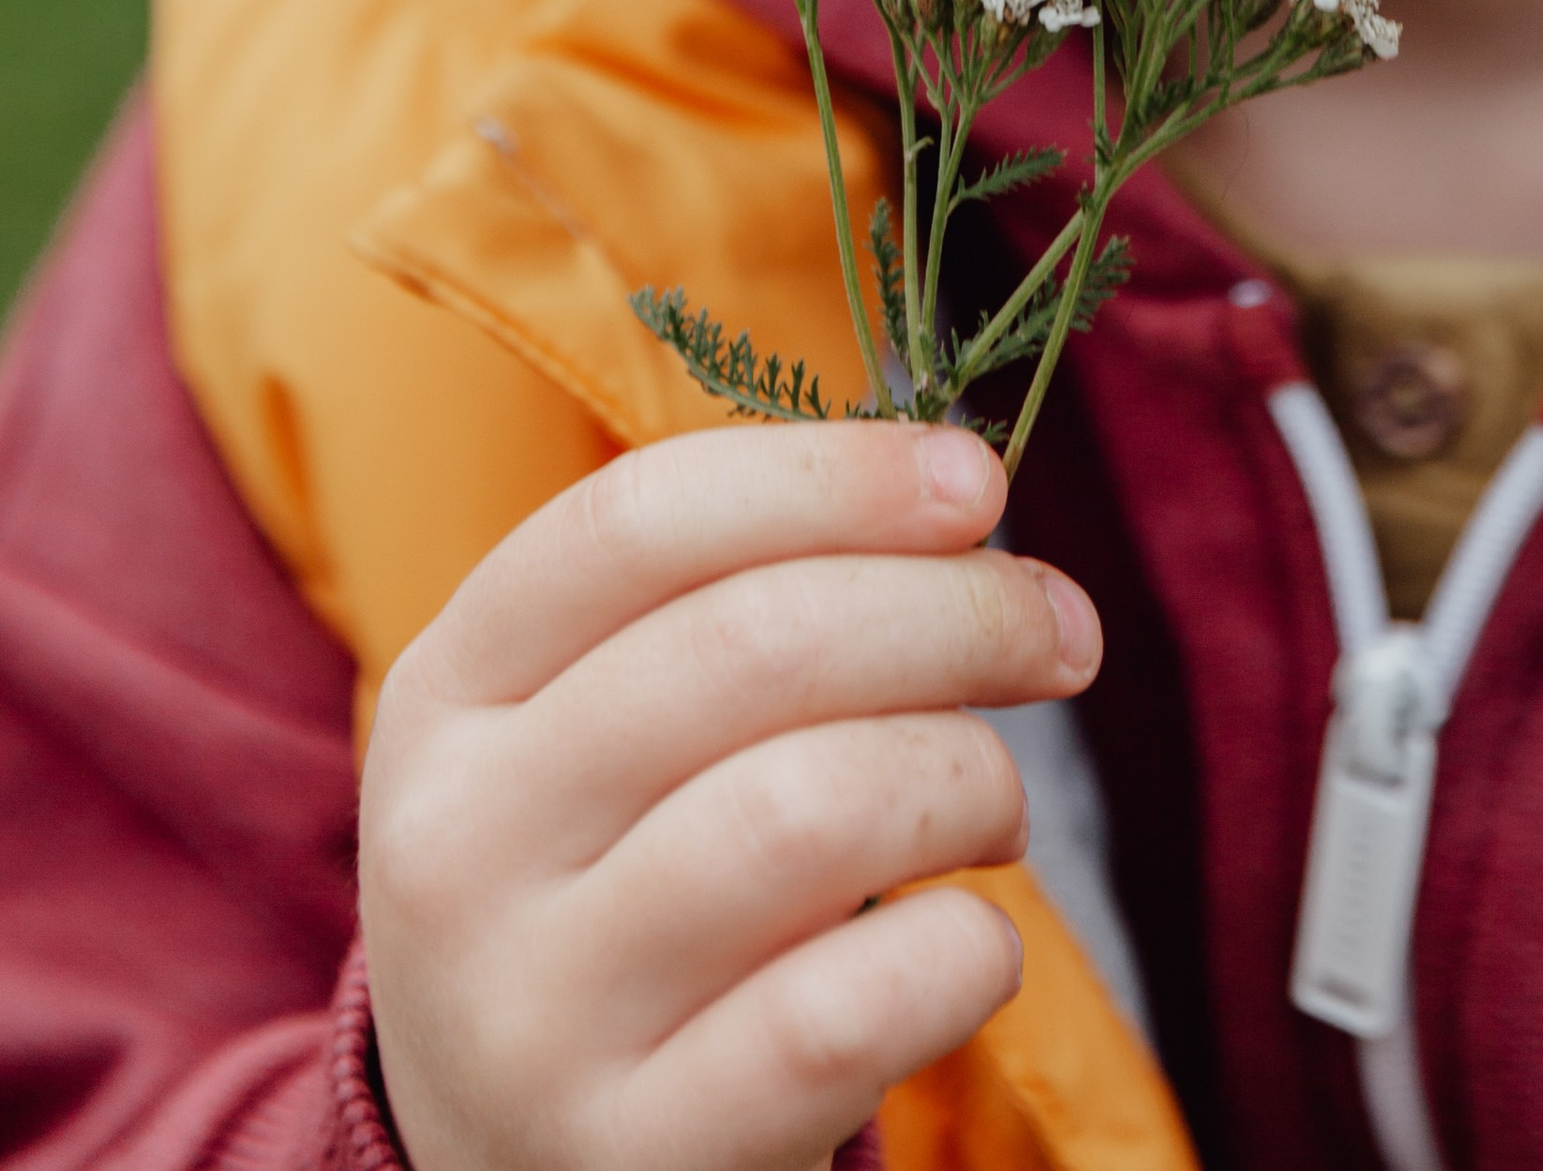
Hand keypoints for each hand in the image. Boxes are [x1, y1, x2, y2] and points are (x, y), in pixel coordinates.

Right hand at [361, 420, 1097, 1170]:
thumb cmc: (625, 898)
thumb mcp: (606, 743)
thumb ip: (744, 609)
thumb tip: (964, 493)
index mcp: (450, 695)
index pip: (637, 521)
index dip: (833, 475)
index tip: (976, 482)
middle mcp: (459, 848)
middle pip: (753, 645)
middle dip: (958, 612)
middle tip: (1058, 635)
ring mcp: (532, 1020)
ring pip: (811, 811)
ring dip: (966, 779)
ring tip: (995, 808)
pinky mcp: (634, 1159)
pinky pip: (849, 1008)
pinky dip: (965, 952)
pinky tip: (973, 945)